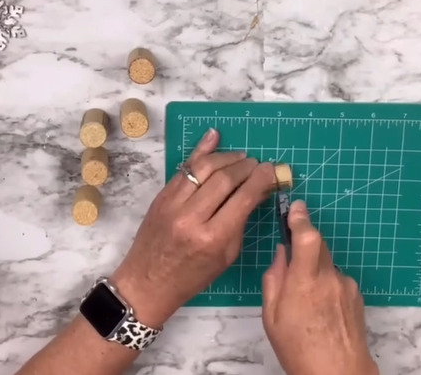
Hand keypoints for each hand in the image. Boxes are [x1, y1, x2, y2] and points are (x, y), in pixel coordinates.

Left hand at [111, 128, 274, 326]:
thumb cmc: (192, 277)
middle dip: (246, 166)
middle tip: (258, 164)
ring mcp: (173, 204)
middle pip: (224, 178)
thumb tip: (258, 191)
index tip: (272, 170)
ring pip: (203, 167)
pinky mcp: (161, 196)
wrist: (148, 282)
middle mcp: (192, 217)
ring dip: (226, 157)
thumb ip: (241, 220)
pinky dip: (200, 151)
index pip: (243, 198)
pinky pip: (184, 168)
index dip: (261, 179)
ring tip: (241, 157)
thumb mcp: (226, 256)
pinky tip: (214, 138)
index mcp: (213, 238)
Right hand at [262, 201, 377, 374]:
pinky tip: (320, 309)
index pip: (306, 236)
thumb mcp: (271, 316)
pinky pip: (337, 279)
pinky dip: (326, 285)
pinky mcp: (356, 295)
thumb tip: (281, 254)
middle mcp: (329, 278)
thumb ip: (274, 279)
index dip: (300, 218)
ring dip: (314, 270)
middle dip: (303, 244)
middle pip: (317, 245)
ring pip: (326, 264)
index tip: (295, 208)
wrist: (338, 373)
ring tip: (304, 302)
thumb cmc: (298, 349)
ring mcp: (346, 286)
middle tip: (291, 258)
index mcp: (304, 281)